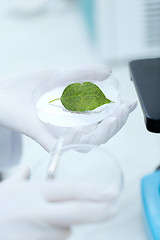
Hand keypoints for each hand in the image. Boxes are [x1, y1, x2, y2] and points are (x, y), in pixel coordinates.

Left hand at [0, 65, 136, 151]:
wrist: (2, 92)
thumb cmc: (29, 85)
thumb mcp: (60, 74)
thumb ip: (83, 73)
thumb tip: (108, 72)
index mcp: (76, 116)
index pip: (103, 120)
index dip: (119, 114)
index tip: (128, 103)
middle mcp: (70, 128)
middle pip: (100, 133)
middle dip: (116, 123)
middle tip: (122, 110)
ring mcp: (58, 134)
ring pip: (87, 141)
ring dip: (103, 133)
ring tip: (112, 120)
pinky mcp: (44, 138)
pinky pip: (63, 146)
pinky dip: (77, 142)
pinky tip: (88, 134)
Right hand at [0, 165, 116, 239]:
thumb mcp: (7, 187)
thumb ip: (20, 177)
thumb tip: (26, 169)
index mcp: (34, 192)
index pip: (70, 189)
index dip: (93, 191)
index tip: (111, 193)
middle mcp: (39, 212)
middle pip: (77, 211)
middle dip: (99, 211)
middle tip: (113, 208)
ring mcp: (38, 233)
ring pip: (66, 230)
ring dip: (65, 225)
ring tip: (44, 219)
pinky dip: (54, 235)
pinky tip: (39, 230)